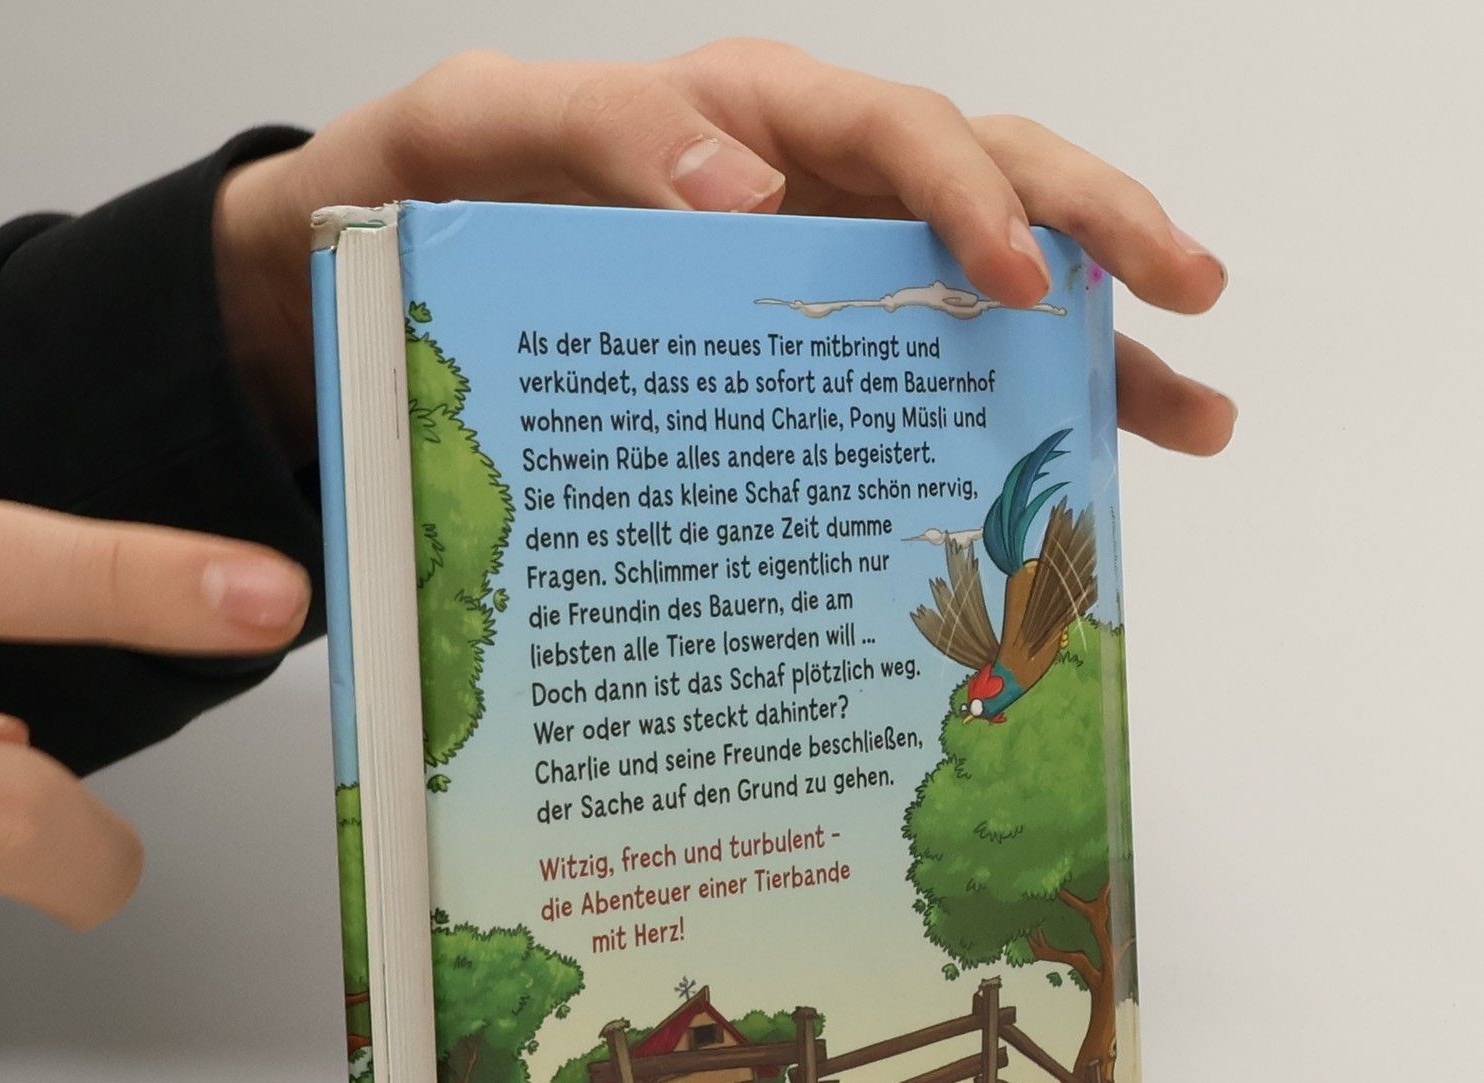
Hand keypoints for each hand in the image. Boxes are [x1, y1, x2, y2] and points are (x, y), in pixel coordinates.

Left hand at [216, 41, 1233, 461]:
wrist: (373, 275)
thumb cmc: (428, 190)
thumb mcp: (476, 134)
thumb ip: (594, 134)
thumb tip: (739, 190)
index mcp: (747, 119)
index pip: (894, 132)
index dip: (966, 194)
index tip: (1011, 276)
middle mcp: (806, 192)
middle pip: (987, 187)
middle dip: (1097, 235)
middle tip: (1187, 294)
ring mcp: (815, 279)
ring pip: (982, 293)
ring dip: (1092, 350)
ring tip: (1192, 414)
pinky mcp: (798, 360)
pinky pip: (916, 380)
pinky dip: (993, 421)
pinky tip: (1065, 478)